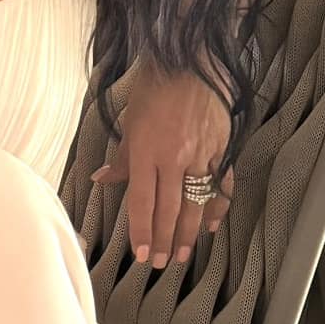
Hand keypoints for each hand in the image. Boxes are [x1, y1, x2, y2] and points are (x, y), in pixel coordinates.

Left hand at [91, 58, 233, 267]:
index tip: (143, 255)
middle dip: (166, 240)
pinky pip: (221, 184)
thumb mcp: (129, 121)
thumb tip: (102, 179)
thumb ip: (121, 157)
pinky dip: (217, 207)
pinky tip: (211, 225)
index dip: (143, 232)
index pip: (142, 202)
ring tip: (184, 254)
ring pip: (195, 203)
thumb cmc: (154, 87)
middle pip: (169, 209)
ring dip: (190, 233)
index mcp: (146, 152)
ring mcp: (201, 154)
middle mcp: (174, 158)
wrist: (189, 59)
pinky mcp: (222, 147)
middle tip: (163, 264)